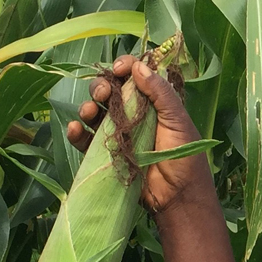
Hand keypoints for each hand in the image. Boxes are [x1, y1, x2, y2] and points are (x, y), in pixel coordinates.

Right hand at [66, 54, 209, 214]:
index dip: (124, 67)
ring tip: (90, 111)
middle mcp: (132, 114)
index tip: (119, 68)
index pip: (133, 76)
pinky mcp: (106, 154)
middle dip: (101, 86)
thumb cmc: (184, 156)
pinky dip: (77, 132)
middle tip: (103, 93)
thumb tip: (138, 66)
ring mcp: (118, 134)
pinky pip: (86, 140)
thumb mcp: (177, 120)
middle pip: (109, 91)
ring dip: (87, 107)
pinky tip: (76, 129)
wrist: (177, 195)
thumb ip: (160, 92)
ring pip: (94, 112)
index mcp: (152, 102)